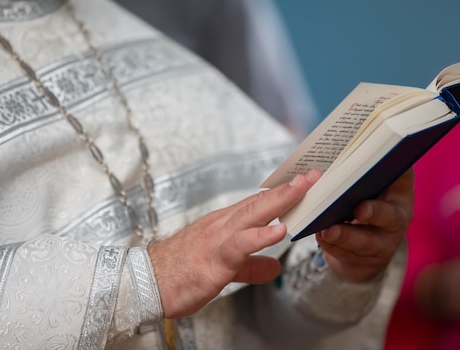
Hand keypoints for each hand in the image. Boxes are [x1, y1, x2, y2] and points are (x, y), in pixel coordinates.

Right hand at [148, 169, 321, 318]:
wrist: (145, 284)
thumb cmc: (180, 273)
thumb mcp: (225, 269)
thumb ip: (251, 266)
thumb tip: (274, 268)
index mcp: (224, 225)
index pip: (258, 204)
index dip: (283, 193)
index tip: (305, 180)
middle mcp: (222, 226)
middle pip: (260, 202)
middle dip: (289, 188)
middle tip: (314, 175)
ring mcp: (217, 240)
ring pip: (252, 215)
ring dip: (279, 200)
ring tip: (302, 189)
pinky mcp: (212, 261)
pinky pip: (238, 246)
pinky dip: (259, 236)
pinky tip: (278, 231)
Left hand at [315, 168, 413, 281]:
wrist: (363, 245)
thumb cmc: (361, 200)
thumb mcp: (365, 183)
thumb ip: (356, 166)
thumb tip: (335, 142)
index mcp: (398, 191)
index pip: (404, 177)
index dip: (398, 172)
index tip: (383, 164)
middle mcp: (397, 217)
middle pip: (390, 216)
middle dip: (375, 212)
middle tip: (359, 209)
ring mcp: (383, 242)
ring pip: (365, 241)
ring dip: (345, 235)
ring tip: (327, 229)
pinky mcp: (365, 261)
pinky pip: (347, 255)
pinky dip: (331, 246)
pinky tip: (318, 237)